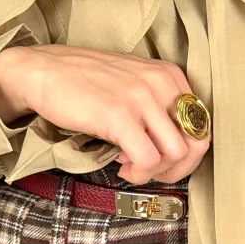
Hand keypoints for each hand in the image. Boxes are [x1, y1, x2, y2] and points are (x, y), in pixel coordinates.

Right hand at [0, 44, 210, 184]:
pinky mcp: (120, 115)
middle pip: (196, 143)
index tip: (161, 159)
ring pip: (176, 154)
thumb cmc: (85, 82)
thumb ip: (157, 108)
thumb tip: (174, 148)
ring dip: (156, 172)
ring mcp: (142, 98)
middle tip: (151, 170)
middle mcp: (162, 83)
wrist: (42, 70)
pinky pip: (149, 159)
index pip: (202, 125)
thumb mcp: (133, 85)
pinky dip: (139, 173)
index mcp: (169, 75)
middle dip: (177, 168)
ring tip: (132, 166)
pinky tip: (122, 166)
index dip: (186, 153)